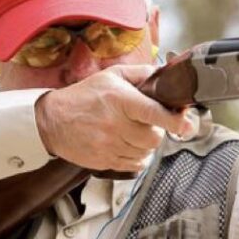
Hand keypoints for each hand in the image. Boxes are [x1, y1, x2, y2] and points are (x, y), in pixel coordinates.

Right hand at [34, 63, 199, 172]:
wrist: (52, 120)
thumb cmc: (84, 96)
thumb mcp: (112, 76)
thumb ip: (142, 73)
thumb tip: (166, 75)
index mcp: (120, 100)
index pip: (154, 113)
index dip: (175, 120)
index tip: (186, 124)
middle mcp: (115, 124)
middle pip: (154, 138)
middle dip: (155, 131)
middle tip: (144, 123)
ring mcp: (109, 145)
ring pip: (145, 152)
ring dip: (144, 144)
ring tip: (130, 132)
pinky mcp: (104, 161)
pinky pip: (134, 165)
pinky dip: (136, 157)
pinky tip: (126, 145)